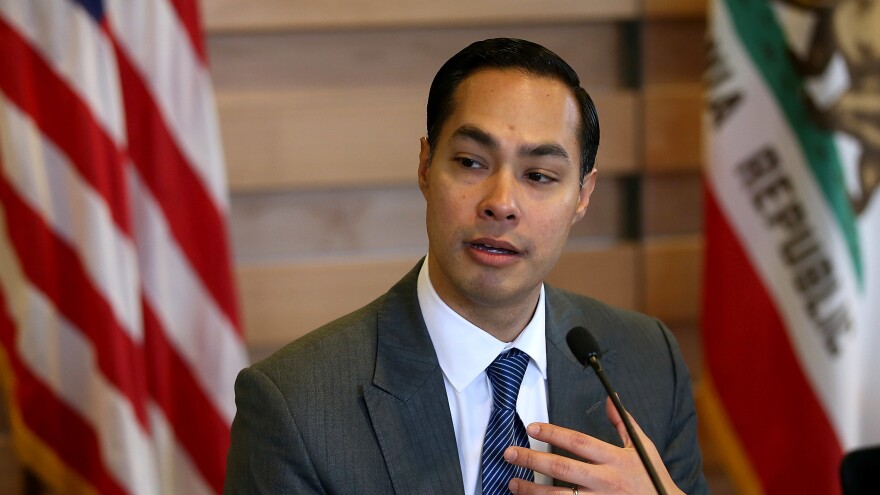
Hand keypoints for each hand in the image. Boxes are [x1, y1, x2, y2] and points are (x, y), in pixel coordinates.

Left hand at [502, 398, 682, 493]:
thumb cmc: (652, 479)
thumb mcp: (642, 448)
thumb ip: (624, 424)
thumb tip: (610, 399)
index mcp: (615, 459)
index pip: (578, 442)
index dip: (553, 433)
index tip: (531, 427)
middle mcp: (606, 481)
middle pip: (563, 468)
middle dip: (533, 460)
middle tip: (509, 453)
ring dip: (533, 490)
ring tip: (513, 483)